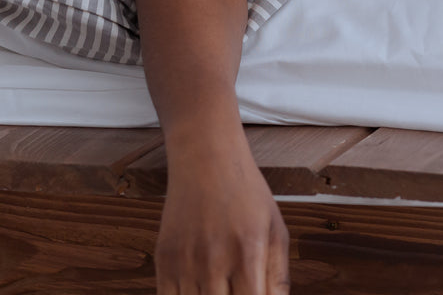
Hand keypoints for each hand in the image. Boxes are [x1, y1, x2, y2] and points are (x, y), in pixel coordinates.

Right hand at [156, 140, 289, 293]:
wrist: (204, 159)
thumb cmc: (246, 195)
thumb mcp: (276, 232)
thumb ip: (279, 280)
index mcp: (249, 254)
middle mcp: (214, 260)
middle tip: (234, 293)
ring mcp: (184, 261)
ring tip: (218, 290)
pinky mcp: (163, 259)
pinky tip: (199, 292)